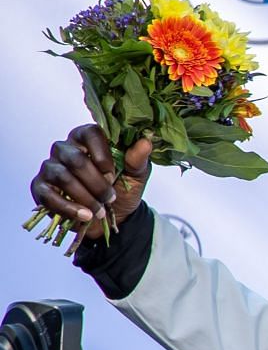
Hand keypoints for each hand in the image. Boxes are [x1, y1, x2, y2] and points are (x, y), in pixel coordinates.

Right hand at [29, 125, 152, 240]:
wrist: (111, 216)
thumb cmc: (122, 188)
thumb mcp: (136, 175)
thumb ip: (138, 159)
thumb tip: (145, 142)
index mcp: (87, 138)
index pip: (91, 133)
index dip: (103, 155)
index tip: (113, 174)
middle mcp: (65, 148)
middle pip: (76, 160)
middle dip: (96, 184)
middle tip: (110, 198)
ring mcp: (50, 167)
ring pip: (63, 177)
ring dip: (85, 197)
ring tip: (100, 211)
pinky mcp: (40, 187)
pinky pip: (48, 195)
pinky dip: (68, 208)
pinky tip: (85, 216)